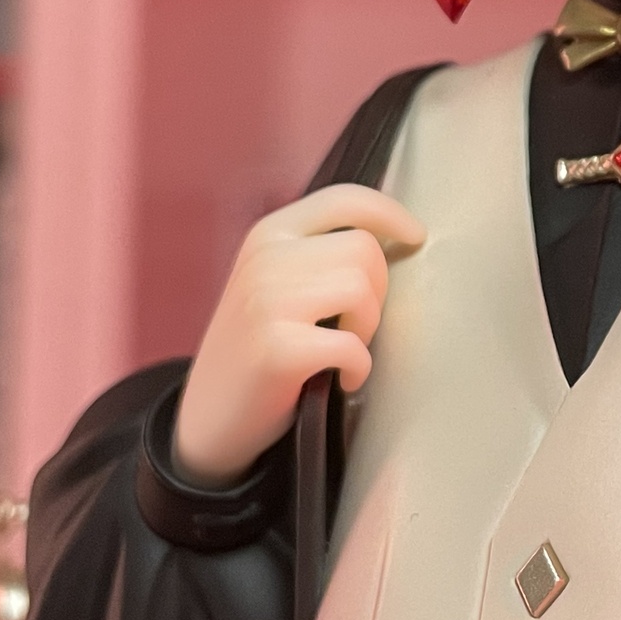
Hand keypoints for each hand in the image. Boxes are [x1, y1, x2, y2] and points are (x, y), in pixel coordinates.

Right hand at [172, 184, 424, 487]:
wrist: (206, 420)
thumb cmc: (256, 350)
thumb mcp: (275, 282)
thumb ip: (317, 254)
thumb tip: (390, 238)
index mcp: (268, 234)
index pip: (342, 199)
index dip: (389, 214)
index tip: (414, 235)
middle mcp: (265, 258)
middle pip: (364, 248)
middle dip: (377, 290)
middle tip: (354, 326)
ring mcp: (267, 301)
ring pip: (362, 291)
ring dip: (367, 329)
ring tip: (344, 350)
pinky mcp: (277, 349)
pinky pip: (353, 346)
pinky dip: (359, 368)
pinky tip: (341, 379)